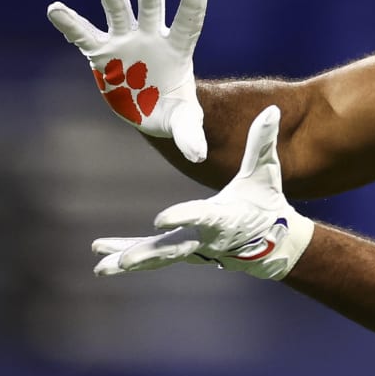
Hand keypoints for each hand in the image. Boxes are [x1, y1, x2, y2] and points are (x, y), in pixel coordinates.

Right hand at [48, 0, 208, 161]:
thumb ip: (190, 134)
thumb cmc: (171, 110)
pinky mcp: (102, 52)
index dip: (191, 3)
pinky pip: (84, 35)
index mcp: (177, 49)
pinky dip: (70, 23)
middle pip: (151, 5)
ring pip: (118, 10)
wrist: (149, 110)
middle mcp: (151, 37)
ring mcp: (125, 41)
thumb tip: (198, 155)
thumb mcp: (183, 122)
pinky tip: (56, 10)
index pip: (187, 22)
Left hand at [92, 106, 314, 280]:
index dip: (182, 217)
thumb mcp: (265, 172)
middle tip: (126, 261)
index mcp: (223, 217)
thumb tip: (272, 109)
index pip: (201, 216)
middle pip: (174, 248)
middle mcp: (205, 238)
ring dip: (130, 259)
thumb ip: (262, 142)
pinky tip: (104, 260)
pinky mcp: (183, 252)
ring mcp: (193, 249)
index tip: (159, 220)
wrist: (273, 243)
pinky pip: (153, 256)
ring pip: (158, 256)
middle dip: (149, 254)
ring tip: (102, 266)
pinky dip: (128, 257)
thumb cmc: (265, 203)